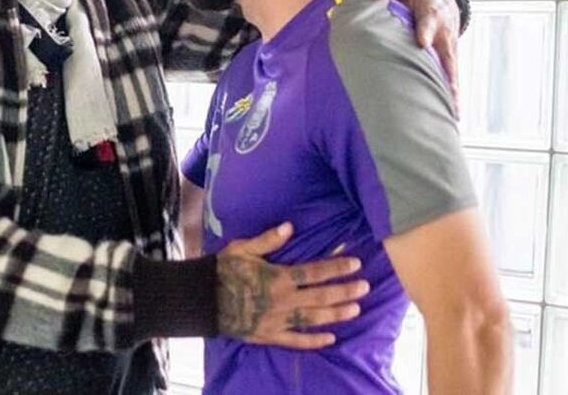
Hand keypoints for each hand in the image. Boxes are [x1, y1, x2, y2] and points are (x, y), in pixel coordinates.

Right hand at [216, 222, 367, 348]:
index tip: (355, 263)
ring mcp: (278, 320)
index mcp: (278, 277)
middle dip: (345, 291)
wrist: (202, 299)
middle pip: (321, 296)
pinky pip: (296, 341)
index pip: (314, 272)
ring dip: (337, 314)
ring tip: (356, 309)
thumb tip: (290, 226)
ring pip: (314, 318)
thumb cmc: (222, 270)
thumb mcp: (243, 249)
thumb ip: (268, 240)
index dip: (336, 267)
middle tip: (365, 287)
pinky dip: (314, 340)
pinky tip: (331, 338)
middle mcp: (282, 301)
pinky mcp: (270, 336)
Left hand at [370, 0, 460, 115]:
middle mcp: (443, 35)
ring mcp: (447, 50)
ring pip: (451, 73)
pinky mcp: (447, 61)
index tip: (422, 43)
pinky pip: (449, 79)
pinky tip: (451, 115)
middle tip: (448, 89)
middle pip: (447, 55)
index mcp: (432, 14)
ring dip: (452, 93)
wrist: (440, 1)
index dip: (426, 32)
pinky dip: (451, 97)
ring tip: (453, 113)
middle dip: (447, 73)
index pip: (429, 23)